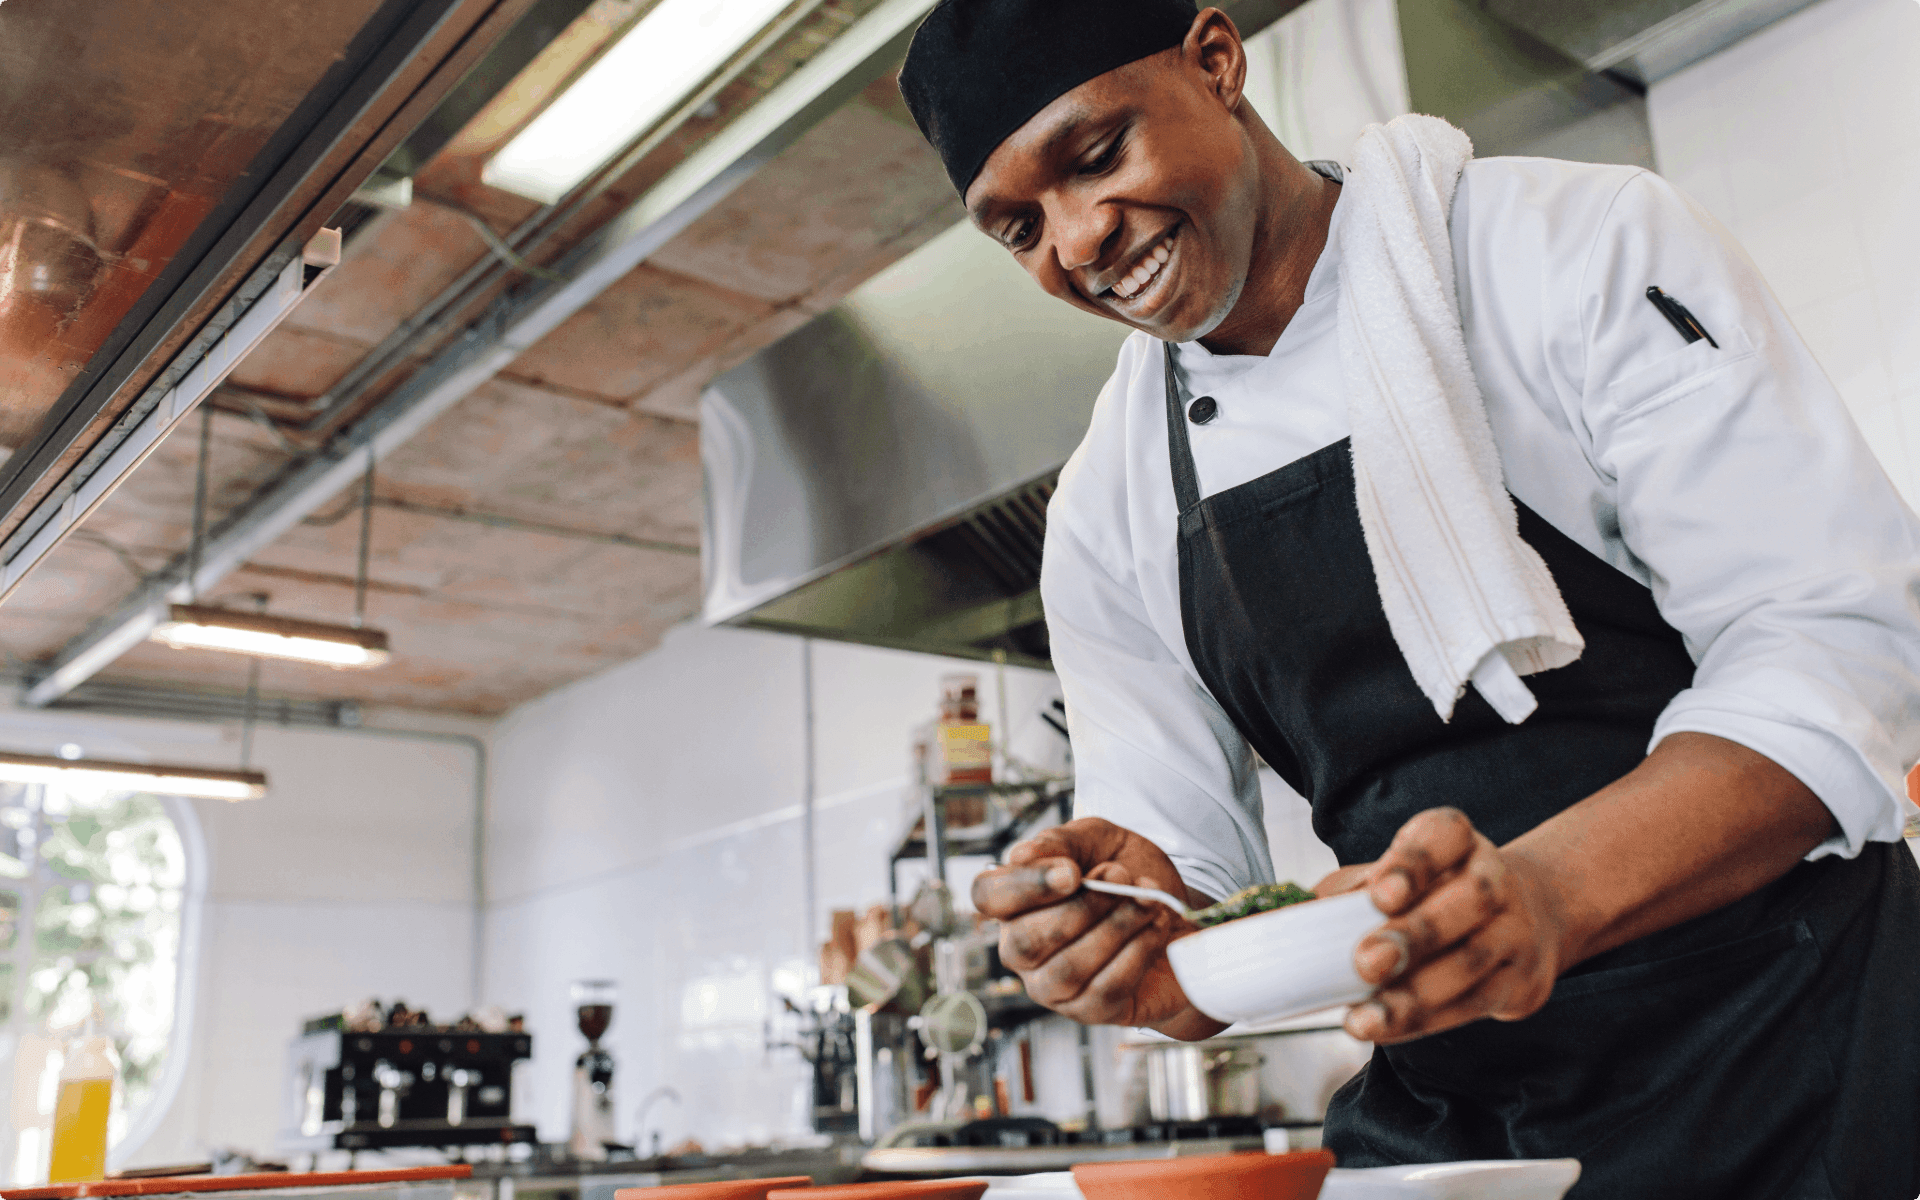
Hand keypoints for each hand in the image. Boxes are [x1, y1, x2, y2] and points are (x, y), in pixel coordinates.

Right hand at [972, 817, 1223, 1037]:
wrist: (1186, 915)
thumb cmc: (1131, 875)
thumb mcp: (1100, 841)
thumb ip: (1062, 842)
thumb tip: (1019, 856)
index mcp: (1015, 901)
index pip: (987, 896)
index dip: (1024, 886)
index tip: (1072, 872)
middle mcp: (1023, 949)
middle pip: (1024, 941)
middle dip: (1083, 907)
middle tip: (1122, 877)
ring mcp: (1052, 987)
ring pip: (1068, 969)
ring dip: (1116, 927)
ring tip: (1148, 900)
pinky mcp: (1091, 1011)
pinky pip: (1106, 989)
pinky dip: (1138, 952)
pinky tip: (1156, 927)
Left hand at [1315, 807, 1567, 1044]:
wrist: (1521, 920)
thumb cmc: (1432, 895)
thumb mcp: (1391, 879)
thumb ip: (1347, 894)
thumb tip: (1288, 923)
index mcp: (1457, 841)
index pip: (1444, 834)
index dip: (1414, 864)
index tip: (1380, 895)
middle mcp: (1494, 877)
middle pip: (1470, 898)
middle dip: (1417, 933)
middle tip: (1367, 962)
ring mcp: (1515, 930)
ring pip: (1473, 960)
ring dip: (1416, 994)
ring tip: (1367, 1018)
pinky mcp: (1521, 980)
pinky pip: (1476, 1003)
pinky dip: (1428, 1019)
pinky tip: (1389, 1027)